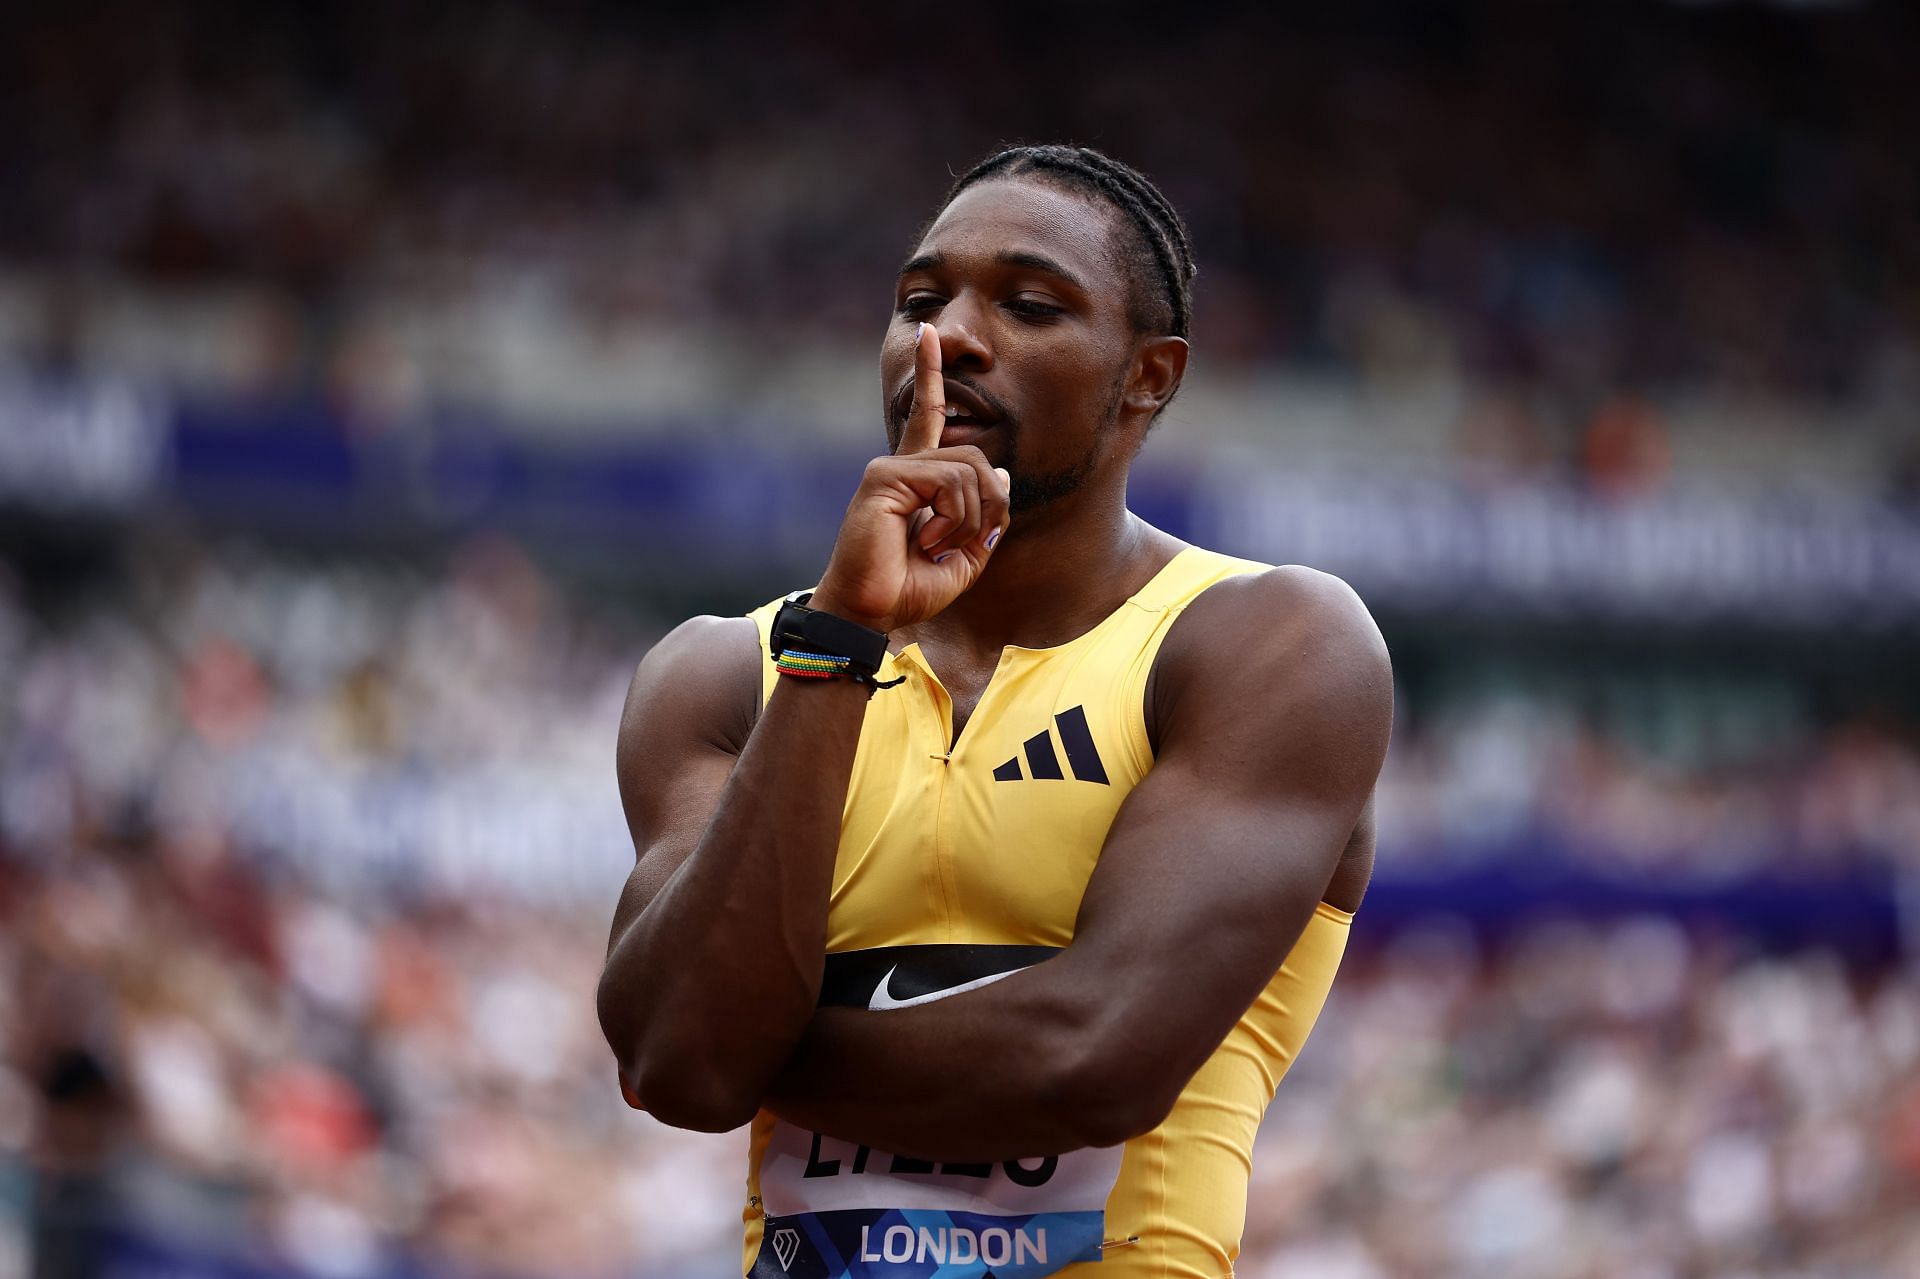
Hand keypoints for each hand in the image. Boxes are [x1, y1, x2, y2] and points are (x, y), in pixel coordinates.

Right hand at [809, 323, 1009, 632]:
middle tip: (964, 545)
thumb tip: (1003, 475)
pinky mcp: (884, 478)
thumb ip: (987, 518)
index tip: (930, 334)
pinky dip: (953, 520)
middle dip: (990, 506)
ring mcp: (890, 468)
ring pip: (969, 470)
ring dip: (970, 519)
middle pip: (977, 459)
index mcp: (916, 478)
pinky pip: (949, 483)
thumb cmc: (908, 590)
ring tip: (939, 547)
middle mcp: (901, 466)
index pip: (928, 417)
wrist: (870, 614)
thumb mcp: (965, 558)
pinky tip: (927, 541)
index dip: (931, 374)